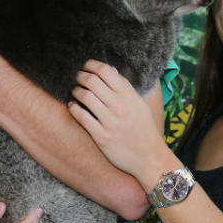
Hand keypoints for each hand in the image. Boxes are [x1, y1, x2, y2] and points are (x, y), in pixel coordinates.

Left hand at [68, 59, 169, 181]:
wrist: (150, 157)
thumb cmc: (144, 129)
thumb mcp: (140, 104)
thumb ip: (126, 89)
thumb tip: (109, 72)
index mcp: (129, 95)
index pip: (105, 71)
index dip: (91, 65)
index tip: (86, 66)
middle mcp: (120, 106)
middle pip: (92, 81)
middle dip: (80, 76)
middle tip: (78, 78)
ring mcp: (110, 122)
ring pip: (85, 96)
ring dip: (76, 91)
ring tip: (76, 92)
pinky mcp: (102, 137)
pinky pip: (82, 117)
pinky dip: (73, 108)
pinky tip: (73, 106)